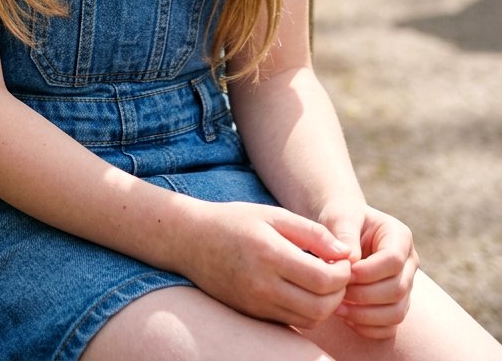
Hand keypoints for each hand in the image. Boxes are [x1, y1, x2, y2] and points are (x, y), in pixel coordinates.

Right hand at [180, 201, 352, 330]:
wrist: (192, 241)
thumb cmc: (235, 221)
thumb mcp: (273, 214)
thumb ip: (312, 233)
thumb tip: (345, 252)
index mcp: (270, 255)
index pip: (323, 280)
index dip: (343, 273)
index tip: (344, 259)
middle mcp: (263, 286)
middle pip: (321, 307)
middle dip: (340, 293)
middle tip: (340, 272)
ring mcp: (257, 305)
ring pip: (309, 320)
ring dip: (326, 305)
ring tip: (324, 281)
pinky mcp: (253, 315)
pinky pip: (292, 323)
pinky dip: (308, 311)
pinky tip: (306, 290)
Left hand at [333, 207, 418, 338]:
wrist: (341, 229)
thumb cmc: (341, 217)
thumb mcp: (340, 215)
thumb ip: (345, 232)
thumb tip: (350, 262)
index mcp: (400, 236)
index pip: (393, 261)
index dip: (368, 271)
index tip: (345, 272)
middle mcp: (408, 263)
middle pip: (397, 289)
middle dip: (364, 295)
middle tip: (336, 291)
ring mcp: (405, 286)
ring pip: (396, 312)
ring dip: (365, 315)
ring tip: (337, 307)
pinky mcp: (395, 305)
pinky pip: (389, 327)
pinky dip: (368, 328)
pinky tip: (346, 317)